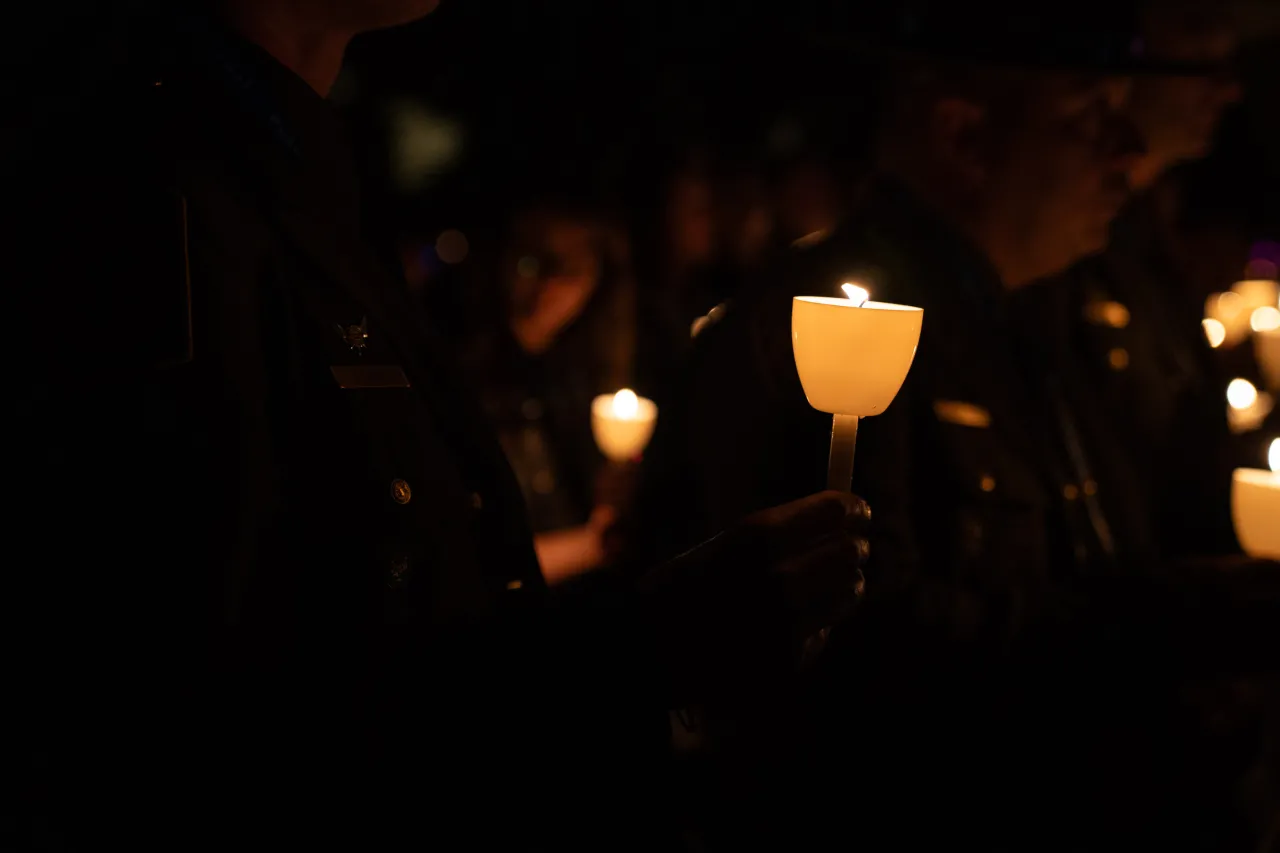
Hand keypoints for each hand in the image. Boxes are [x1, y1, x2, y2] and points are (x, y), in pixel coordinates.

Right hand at [638, 491, 870, 698]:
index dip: (852, 508)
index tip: (857, 511)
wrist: (645, 651)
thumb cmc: (676, 593)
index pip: (833, 510)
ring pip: (848, 593)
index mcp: (755, 538)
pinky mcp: (789, 660)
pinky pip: (824, 632)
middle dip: (852, 548)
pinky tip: (792, 624)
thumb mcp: (717, 549)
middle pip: (848, 552)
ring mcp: (787, 622)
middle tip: (849, 548)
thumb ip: (771, 539)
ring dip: (844, 585)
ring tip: (827, 585)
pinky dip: (818, 625)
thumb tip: (829, 521)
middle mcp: (778, 577)